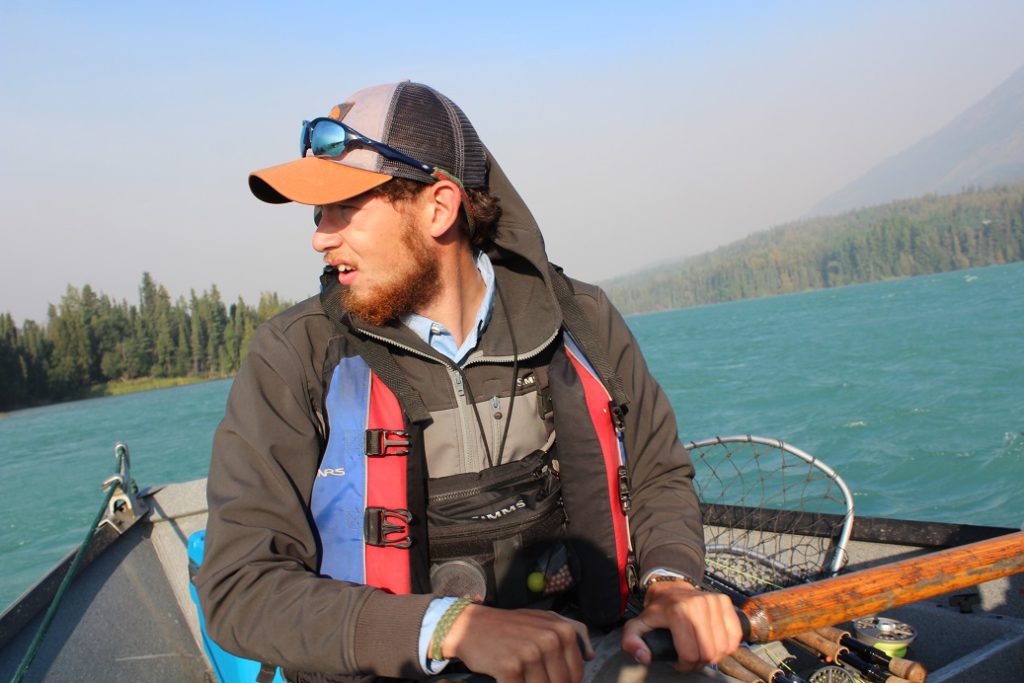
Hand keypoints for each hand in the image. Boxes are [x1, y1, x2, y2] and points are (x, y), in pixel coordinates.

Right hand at [443, 605, 593, 682]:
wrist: (470, 626)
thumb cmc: (509, 627)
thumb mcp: (544, 620)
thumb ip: (572, 633)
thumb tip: (590, 656)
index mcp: (562, 631)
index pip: (576, 674)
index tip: (549, 679)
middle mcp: (549, 639)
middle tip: (531, 678)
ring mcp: (530, 653)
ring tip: (522, 678)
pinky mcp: (511, 667)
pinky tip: (508, 681)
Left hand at [621, 580, 741, 670]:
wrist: (671, 588)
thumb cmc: (656, 612)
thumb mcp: (637, 626)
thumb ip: (631, 642)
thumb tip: (644, 656)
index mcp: (677, 612)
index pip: (690, 654)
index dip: (684, 665)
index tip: (678, 661)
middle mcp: (698, 604)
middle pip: (708, 653)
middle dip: (699, 662)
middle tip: (690, 658)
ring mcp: (714, 601)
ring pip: (723, 647)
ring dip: (714, 655)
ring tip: (700, 650)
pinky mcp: (725, 601)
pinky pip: (734, 636)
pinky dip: (727, 646)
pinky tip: (714, 643)